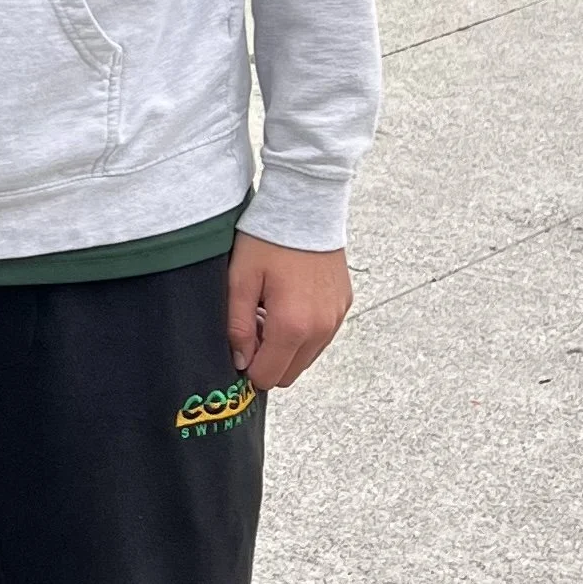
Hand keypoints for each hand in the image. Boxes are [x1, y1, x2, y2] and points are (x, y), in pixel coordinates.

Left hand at [226, 235, 349, 390]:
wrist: (306, 207)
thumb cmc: (268, 240)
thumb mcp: (240, 281)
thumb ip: (238, 327)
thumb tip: (241, 361)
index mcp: (292, 326)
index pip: (269, 376)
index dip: (249, 367)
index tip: (240, 346)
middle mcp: (321, 329)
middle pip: (290, 374)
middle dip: (268, 360)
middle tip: (253, 327)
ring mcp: (336, 318)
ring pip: (307, 357)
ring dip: (286, 348)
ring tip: (270, 312)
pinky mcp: (343, 306)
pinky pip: (321, 337)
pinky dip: (304, 332)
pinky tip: (289, 304)